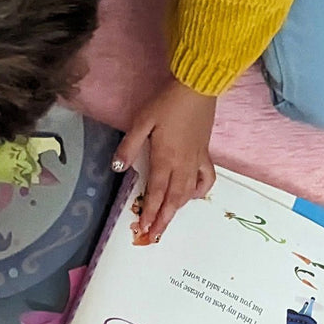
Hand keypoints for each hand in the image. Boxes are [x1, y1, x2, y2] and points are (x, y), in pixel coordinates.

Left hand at [113, 79, 215, 241]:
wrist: (196, 88)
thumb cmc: (167, 103)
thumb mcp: (142, 121)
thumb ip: (129, 147)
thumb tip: (117, 168)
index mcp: (165, 158)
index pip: (156, 193)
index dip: (150, 212)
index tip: (144, 229)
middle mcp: (182, 164)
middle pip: (173, 199)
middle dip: (163, 219)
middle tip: (154, 236)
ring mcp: (196, 160)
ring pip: (188, 193)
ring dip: (177, 209)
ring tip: (167, 220)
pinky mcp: (205, 154)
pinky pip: (206, 179)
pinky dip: (199, 191)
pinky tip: (192, 195)